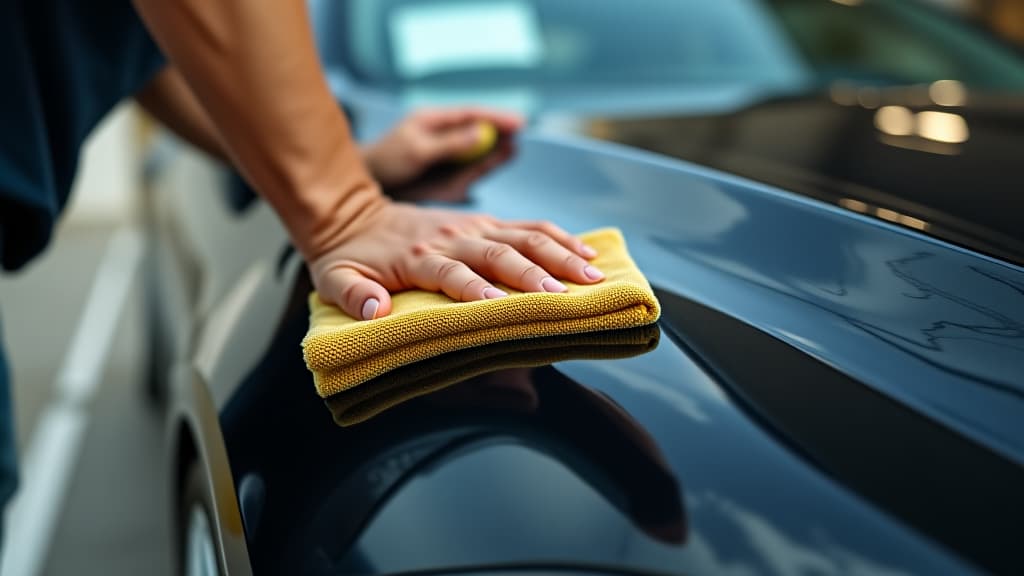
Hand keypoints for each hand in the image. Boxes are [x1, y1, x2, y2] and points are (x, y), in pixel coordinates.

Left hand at [308, 200, 604, 320]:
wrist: (351, 213)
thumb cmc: (348, 256)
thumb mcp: (334, 280)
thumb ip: (352, 296)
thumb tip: (375, 311)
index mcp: (420, 258)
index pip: (455, 274)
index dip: (479, 291)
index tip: (506, 308)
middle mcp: (453, 238)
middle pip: (502, 253)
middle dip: (537, 274)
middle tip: (569, 295)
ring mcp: (473, 226)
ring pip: (525, 235)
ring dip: (560, 253)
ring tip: (594, 273)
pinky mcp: (485, 221)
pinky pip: (529, 225)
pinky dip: (560, 236)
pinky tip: (586, 251)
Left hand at [363, 107, 522, 188]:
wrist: (364, 189)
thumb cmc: (385, 163)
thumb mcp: (416, 151)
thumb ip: (449, 144)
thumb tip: (480, 133)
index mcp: (432, 121)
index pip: (470, 115)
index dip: (495, 116)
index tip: (516, 120)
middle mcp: (444, 136)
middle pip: (478, 131)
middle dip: (500, 130)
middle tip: (521, 130)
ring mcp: (447, 157)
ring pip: (479, 151)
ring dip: (497, 149)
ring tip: (513, 148)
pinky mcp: (448, 176)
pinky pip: (472, 169)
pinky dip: (487, 164)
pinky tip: (502, 158)